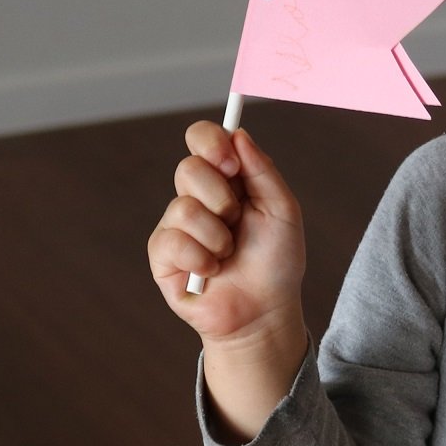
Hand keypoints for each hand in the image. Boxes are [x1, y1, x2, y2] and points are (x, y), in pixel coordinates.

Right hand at [148, 121, 307, 346]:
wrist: (266, 311)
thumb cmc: (276, 262)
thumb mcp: (283, 210)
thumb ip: (263, 170)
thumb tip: (238, 133)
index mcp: (226, 180)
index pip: (202, 139)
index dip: (210, 141)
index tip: (230, 161)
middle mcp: (197, 197)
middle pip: (188, 168)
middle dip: (221, 197)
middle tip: (237, 220)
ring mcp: (176, 226)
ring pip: (182, 208)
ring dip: (217, 236)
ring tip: (228, 255)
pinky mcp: (162, 255)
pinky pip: (173, 241)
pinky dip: (201, 259)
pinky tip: (211, 272)